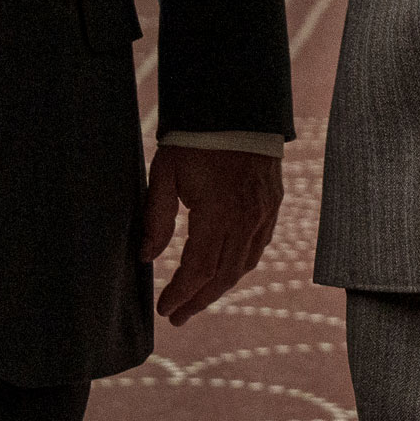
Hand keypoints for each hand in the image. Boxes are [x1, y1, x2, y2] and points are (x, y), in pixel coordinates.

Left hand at [142, 145, 283, 324]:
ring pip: (244, 264)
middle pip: (223, 275)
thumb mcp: (165, 174)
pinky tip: (227, 270)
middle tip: (178, 316)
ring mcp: (264, 211)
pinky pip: (259, 245)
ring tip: (198, 298)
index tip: (165, 309)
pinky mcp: (273, 202)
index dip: (181, 294)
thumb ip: (156, 219)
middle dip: (199, 300)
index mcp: (218, 213)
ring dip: (220, 286)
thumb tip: (146, 257)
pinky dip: (241, 264)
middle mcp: (247, 218)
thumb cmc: (196, 137)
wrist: (237, 104)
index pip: (199, 269)